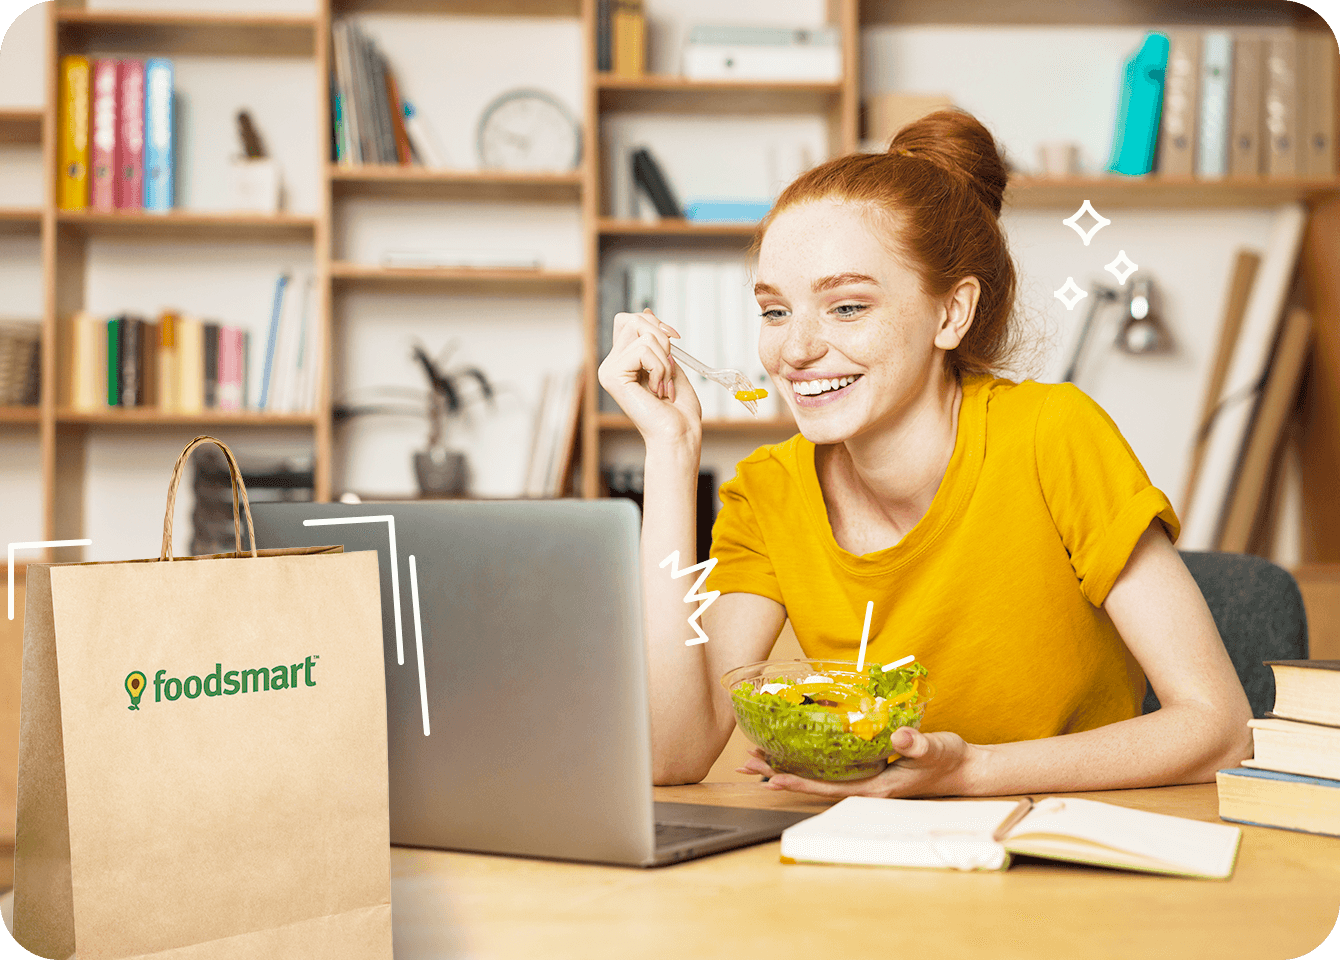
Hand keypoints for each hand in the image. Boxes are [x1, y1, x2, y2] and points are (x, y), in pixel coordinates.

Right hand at [597, 310, 701, 447]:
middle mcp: (611, 365)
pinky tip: (657, 390)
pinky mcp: (612, 376)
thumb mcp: (671, 364)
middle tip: (670, 369)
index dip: (653, 323)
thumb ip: (658, 341)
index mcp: (623, 362)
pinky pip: (643, 350)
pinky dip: (660, 368)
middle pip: (633, 320)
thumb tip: (647, 312)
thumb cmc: (678, 410)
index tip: (674, 339)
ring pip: (644, 336)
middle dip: (663, 339)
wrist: (679, 434)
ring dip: (665, 361)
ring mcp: (609, 370)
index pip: (629, 321)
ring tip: (664, 386)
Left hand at [735, 727, 977, 798]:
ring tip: (757, 756)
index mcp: (876, 788)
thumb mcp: (936, 749)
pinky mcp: (866, 771)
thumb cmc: (949, 759)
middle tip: (748, 762)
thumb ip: (918, 744)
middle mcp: (864, 788)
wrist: (963, 768)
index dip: (799, 783)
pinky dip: (806, 759)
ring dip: (787, 766)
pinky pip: (829, 768)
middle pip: (814, 783)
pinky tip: (791, 749)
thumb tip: (900, 738)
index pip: (829, 788)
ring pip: (818, 776)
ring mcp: (864, 781)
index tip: (771, 778)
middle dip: (779, 773)